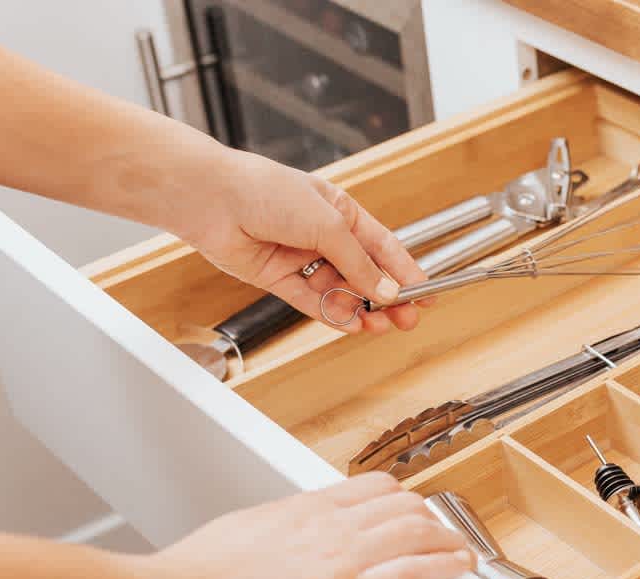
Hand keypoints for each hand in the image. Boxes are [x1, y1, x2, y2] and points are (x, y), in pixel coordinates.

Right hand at [145, 474, 473, 578]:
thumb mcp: (238, 534)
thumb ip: (273, 535)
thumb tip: (282, 547)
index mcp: (299, 509)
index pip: (369, 488)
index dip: (399, 500)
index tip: (411, 511)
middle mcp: (326, 525)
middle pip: (401, 504)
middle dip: (429, 518)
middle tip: (441, 534)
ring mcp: (340, 559)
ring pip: (416, 529)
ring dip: (447, 540)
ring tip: (460, 551)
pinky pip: (413, 572)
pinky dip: (445, 567)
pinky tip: (459, 569)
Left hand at [176, 147, 426, 333]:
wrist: (212, 199)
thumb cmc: (267, 192)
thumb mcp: (329, 224)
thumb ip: (360, 262)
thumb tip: (387, 291)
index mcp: (341, 212)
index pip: (383, 248)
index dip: (407, 272)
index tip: (427, 295)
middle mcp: (321, 235)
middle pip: (364, 274)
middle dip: (387, 299)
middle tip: (407, 320)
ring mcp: (300, 258)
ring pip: (340, 291)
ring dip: (361, 310)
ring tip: (379, 326)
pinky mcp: (278, 278)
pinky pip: (312, 302)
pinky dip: (332, 314)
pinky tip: (352, 324)